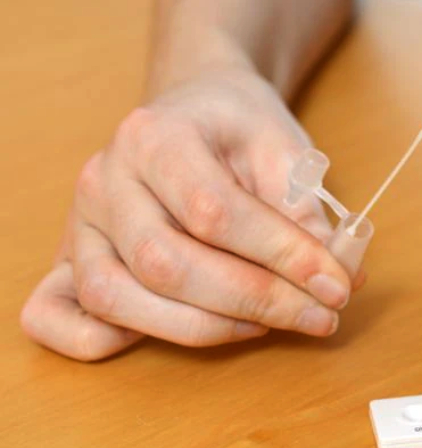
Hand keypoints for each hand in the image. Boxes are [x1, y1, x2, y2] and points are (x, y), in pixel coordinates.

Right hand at [21, 68, 360, 360]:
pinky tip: (184, 330)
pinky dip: (105, 340)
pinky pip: (56, 314)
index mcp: (155, 136)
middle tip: (320, 315)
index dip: (282, 257)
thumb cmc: (239, 128)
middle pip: (164, 263)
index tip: (339, 285)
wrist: (196, 107)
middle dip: (254, 301)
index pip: (215, 212)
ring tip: (270, 324)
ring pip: (117, 297)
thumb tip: (341, 277)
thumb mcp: (285, 148)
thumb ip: (307, 212)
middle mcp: (103, 179)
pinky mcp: (67, 258)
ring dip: (203, 328)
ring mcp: (78, 222)